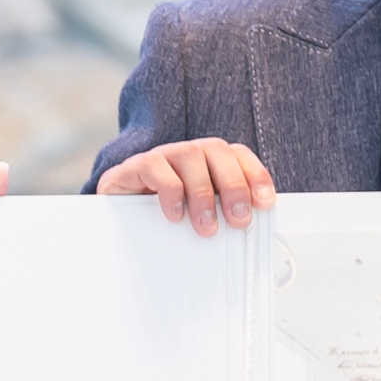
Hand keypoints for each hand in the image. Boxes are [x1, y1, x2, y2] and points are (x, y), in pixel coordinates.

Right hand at [98, 136, 275, 234]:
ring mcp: (163, 156)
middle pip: (218, 151)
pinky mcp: (136, 166)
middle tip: (238, 220)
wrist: (116, 215)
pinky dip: (170, 191)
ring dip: (203, 193)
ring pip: (191, 155)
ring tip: (206, 225)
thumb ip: (220, 215)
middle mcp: (188, 153)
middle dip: (234, 186)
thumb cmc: (162, 216)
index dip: (255, 175)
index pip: (238, 155)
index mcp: (208, 161)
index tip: (265, 203)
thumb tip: (248, 230)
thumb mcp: (197, 217)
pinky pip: (157, 166)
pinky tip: (174, 214)